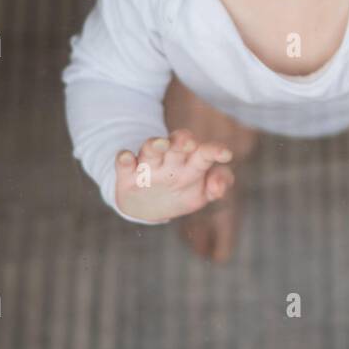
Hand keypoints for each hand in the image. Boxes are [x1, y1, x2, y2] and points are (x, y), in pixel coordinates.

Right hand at [114, 128, 233, 221]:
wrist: (147, 207)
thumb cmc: (181, 191)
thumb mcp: (202, 192)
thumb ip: (219, 184)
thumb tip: (219, 189)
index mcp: (192, 162)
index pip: (204, 153)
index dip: (215, 151)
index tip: (226, 154)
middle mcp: (170, 160)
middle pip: (177, 145)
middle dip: (183, 141)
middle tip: (189, 142)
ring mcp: (148, 166)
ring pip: (150, 150)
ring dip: (155, 145)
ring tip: (161, 143)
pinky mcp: (127, 174)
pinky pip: (123, 163)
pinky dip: (123, 159)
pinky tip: (125, 157)